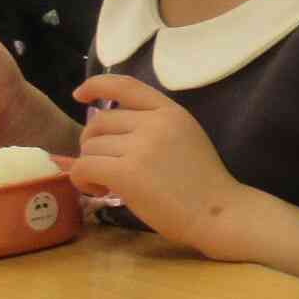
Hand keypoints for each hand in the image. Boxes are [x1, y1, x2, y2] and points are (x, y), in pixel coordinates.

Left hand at [72, 75, 253, 257]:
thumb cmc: (203, 185)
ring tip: (108, 185)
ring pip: (90, 148)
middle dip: (92, 143)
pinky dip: (83, 180)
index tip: (80, 95)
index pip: (125, 85)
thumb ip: (154, 126)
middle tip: (104, 166)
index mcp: (170, 112)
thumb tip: (108, 130)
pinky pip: (84, 168)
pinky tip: (99, 190)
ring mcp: (141, 147)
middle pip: (99, 122)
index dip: (96, 85)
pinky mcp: (127, 173)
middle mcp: (155, 123)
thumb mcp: (185, 138)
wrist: (218, 213)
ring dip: (91, 166)